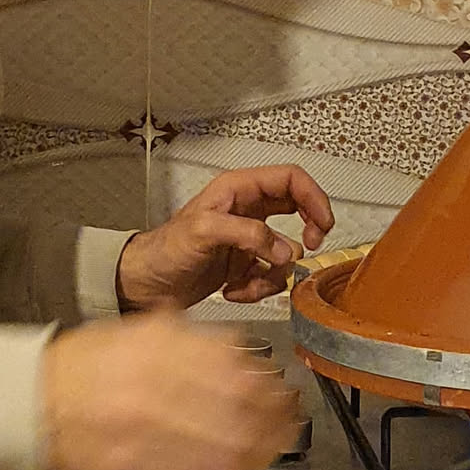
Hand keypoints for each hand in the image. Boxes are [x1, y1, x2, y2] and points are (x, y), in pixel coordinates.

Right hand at [42, 313, 300, 469]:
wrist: (32, 403)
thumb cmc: (88, 366)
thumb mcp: (139, 332)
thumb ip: (192, 340)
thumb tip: (244, 355)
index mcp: (156, 360)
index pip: (236, 379)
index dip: (270, 391)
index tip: (284, 394)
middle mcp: (153, 402)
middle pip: (238, 422)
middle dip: (274, 426)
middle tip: (288, 424)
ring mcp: (143, 448)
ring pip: (221, 462)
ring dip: (255, 458)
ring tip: (267, 451)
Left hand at [115, 166, 334, 311]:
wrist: (146, 283)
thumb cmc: (164, 250)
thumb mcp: (203, 232)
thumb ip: (247, 234)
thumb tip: (283, 248)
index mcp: (238, 190)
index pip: (290, 180)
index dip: (314, 198)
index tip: (323, 224)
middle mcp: (246, 211)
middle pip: (298, 211)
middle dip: (306, 234)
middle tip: (308, 248)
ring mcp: (248, 239)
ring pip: (286, 253)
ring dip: (272, 273)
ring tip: (245, 281)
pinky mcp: (245, 265)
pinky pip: (271, 276)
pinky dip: (258, 288)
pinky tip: (233, 289)